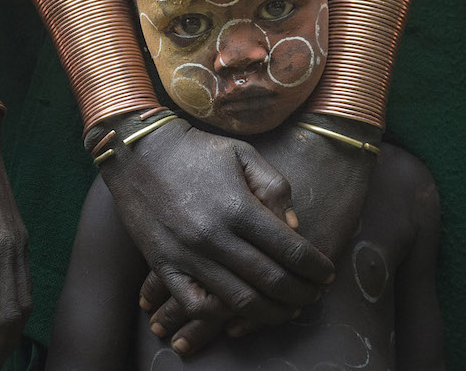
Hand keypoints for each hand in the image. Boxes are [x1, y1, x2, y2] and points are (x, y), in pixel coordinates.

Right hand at [97, 114, 335, 330]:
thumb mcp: (243, 155)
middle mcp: (216, 236)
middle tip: (313, 295)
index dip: (315, 267)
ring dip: (270, 312)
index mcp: (239, 207)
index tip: (326, 274)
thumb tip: (295, 230)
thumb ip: (275, 189)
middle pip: (271, 280)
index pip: (291, 250)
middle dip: (300, 293)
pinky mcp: (164, 264)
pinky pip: (195, 303)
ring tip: (286, 310)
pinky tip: (235, 312)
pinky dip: (219, 315)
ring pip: (239, 300)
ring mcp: (188, 254)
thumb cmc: (196, 149)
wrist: (138, 150)